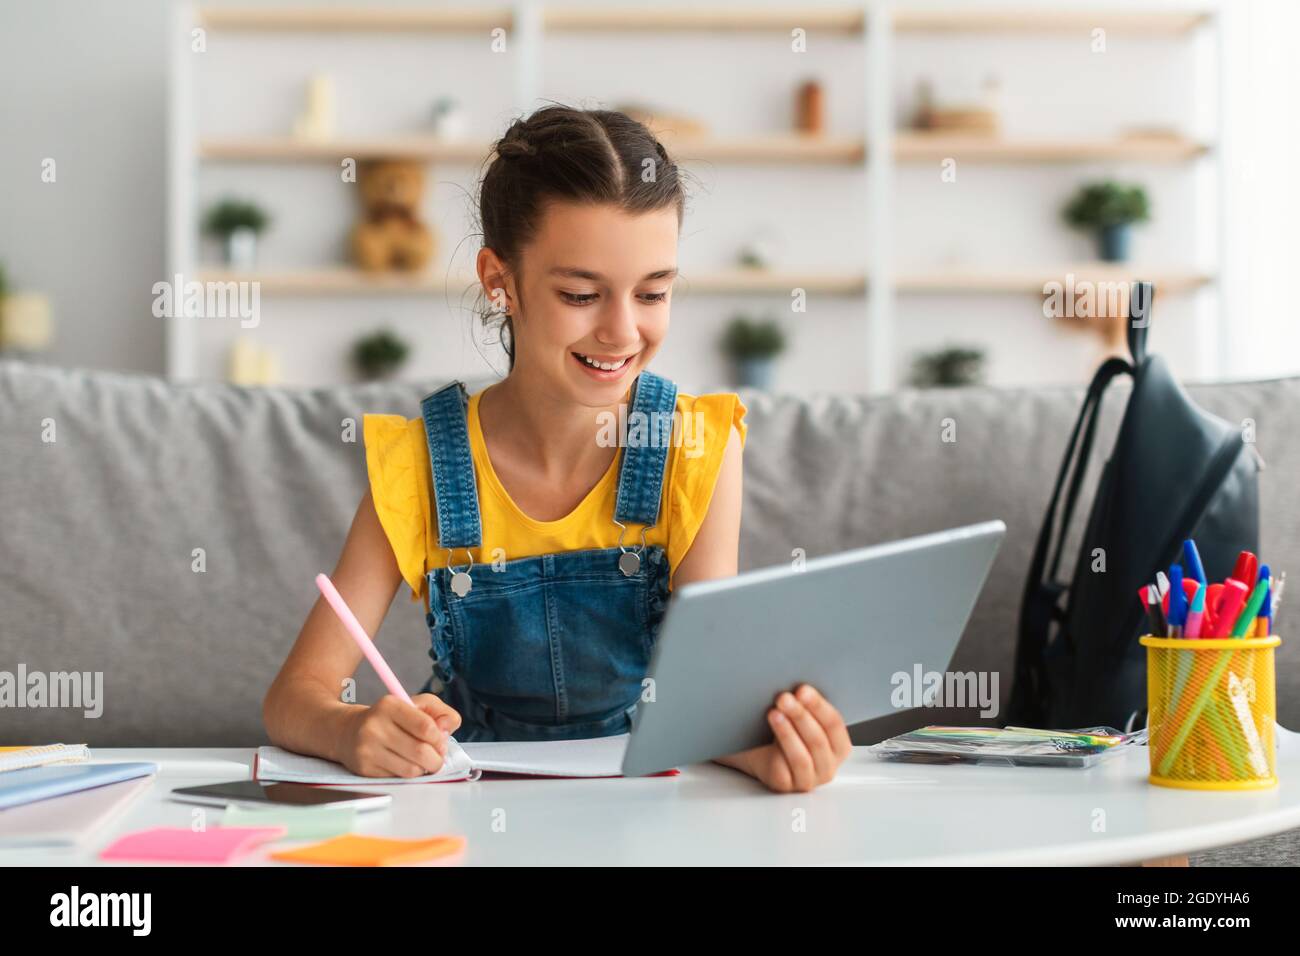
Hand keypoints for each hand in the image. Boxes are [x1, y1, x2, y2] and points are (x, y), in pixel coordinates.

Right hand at [337, 693, 461, 777]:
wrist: (348, 731)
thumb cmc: (389, 718)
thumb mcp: (415, 704)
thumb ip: (439, 711)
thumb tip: (448, 728)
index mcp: (390, 705)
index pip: (426, 727)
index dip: (439, 738)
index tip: (440, 740)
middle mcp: (375, 726)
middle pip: (421, 752)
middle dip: (436, 758)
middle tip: (436, 757)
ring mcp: (367, 749)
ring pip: (411, 769)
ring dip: (423, 768)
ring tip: (421, 760)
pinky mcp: (364, 768)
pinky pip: (398, 778)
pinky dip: (408, 773)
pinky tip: (403, 763)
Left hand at [719, 684, 850, 792]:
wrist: (758, 752)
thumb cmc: (785, 732)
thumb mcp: (801, 718)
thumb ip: (806, 705)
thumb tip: (799, 685)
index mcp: (838, 746)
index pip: (834, 724)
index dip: (819, 706)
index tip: (803, 690)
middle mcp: (828, 765)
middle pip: (818, 740)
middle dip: (801, 715)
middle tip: (785, 697)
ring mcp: (809, 779)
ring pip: (803, 756)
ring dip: (789, 731)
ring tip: (775, 712)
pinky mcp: (788, 785)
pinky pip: (786, 767)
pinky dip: (779, 746)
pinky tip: (771, 729)